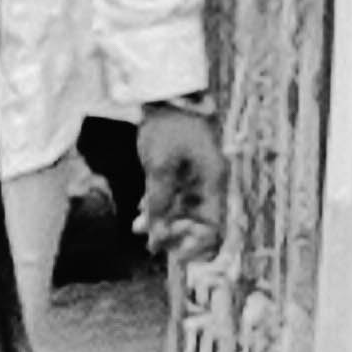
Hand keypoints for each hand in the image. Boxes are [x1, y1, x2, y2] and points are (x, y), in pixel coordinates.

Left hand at [136, 104, 226, 265]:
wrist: (166, 97)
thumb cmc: (167, 129)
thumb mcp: (159, 168)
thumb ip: (158, 204)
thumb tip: (156, 238)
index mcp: (213, 184)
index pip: (215, 229)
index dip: (196, 246)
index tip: (173, 254)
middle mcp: (209, 185)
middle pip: (199, 226)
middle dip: (174, 236)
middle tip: (150, 242)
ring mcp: (196, 179)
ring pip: (182, 214)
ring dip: (161, 224)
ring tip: (135, 227)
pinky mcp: (183, 174)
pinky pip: (174, 200)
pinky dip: (158, 209)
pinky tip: (140, 211)